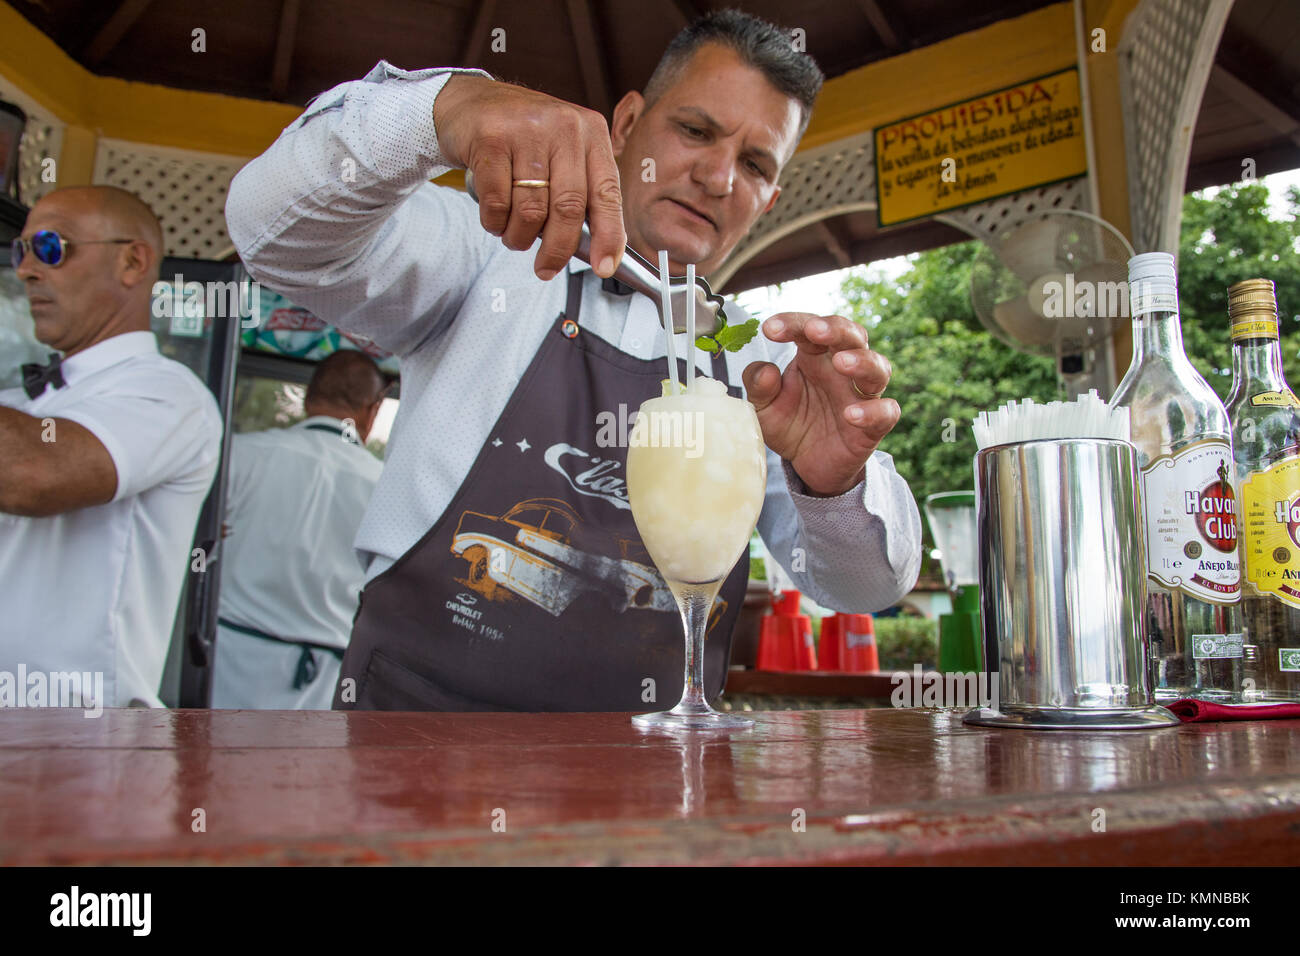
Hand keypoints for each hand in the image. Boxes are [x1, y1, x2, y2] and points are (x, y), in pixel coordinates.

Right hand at [434, 74, 624, 280]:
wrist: (471, 102)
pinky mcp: (490, 138)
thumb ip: (581, 192)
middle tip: (546, 268)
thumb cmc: (523, 138)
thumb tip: (596, 249)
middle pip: (568, 208)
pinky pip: (497, 202)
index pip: (607, 193)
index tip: (604, 266)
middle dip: (557, 249)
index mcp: (591, 132)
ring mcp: (526, 130)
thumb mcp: (562, 153)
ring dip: (520, 237)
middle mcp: (564, 127)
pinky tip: (495, 218)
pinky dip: (495, 223)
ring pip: (531, 210)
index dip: (609, 235)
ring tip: (514, 236)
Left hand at [742, 313, 899, 496]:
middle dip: (835, 328)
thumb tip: (765, 371)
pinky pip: (886, 412)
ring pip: (877, 367)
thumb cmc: (790, 423)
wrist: (808, 463)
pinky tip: (851, 414)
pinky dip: (874, 411)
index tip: (769, 328)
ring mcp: (861, 395)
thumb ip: (758, 386)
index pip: (809, 328)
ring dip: (862, 361)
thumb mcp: (763, 406)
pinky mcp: (874, 425)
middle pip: (852, 335)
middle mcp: (842, 369)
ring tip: (841, 362)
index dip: (792, 323)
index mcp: (815, 355)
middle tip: (814, 329)